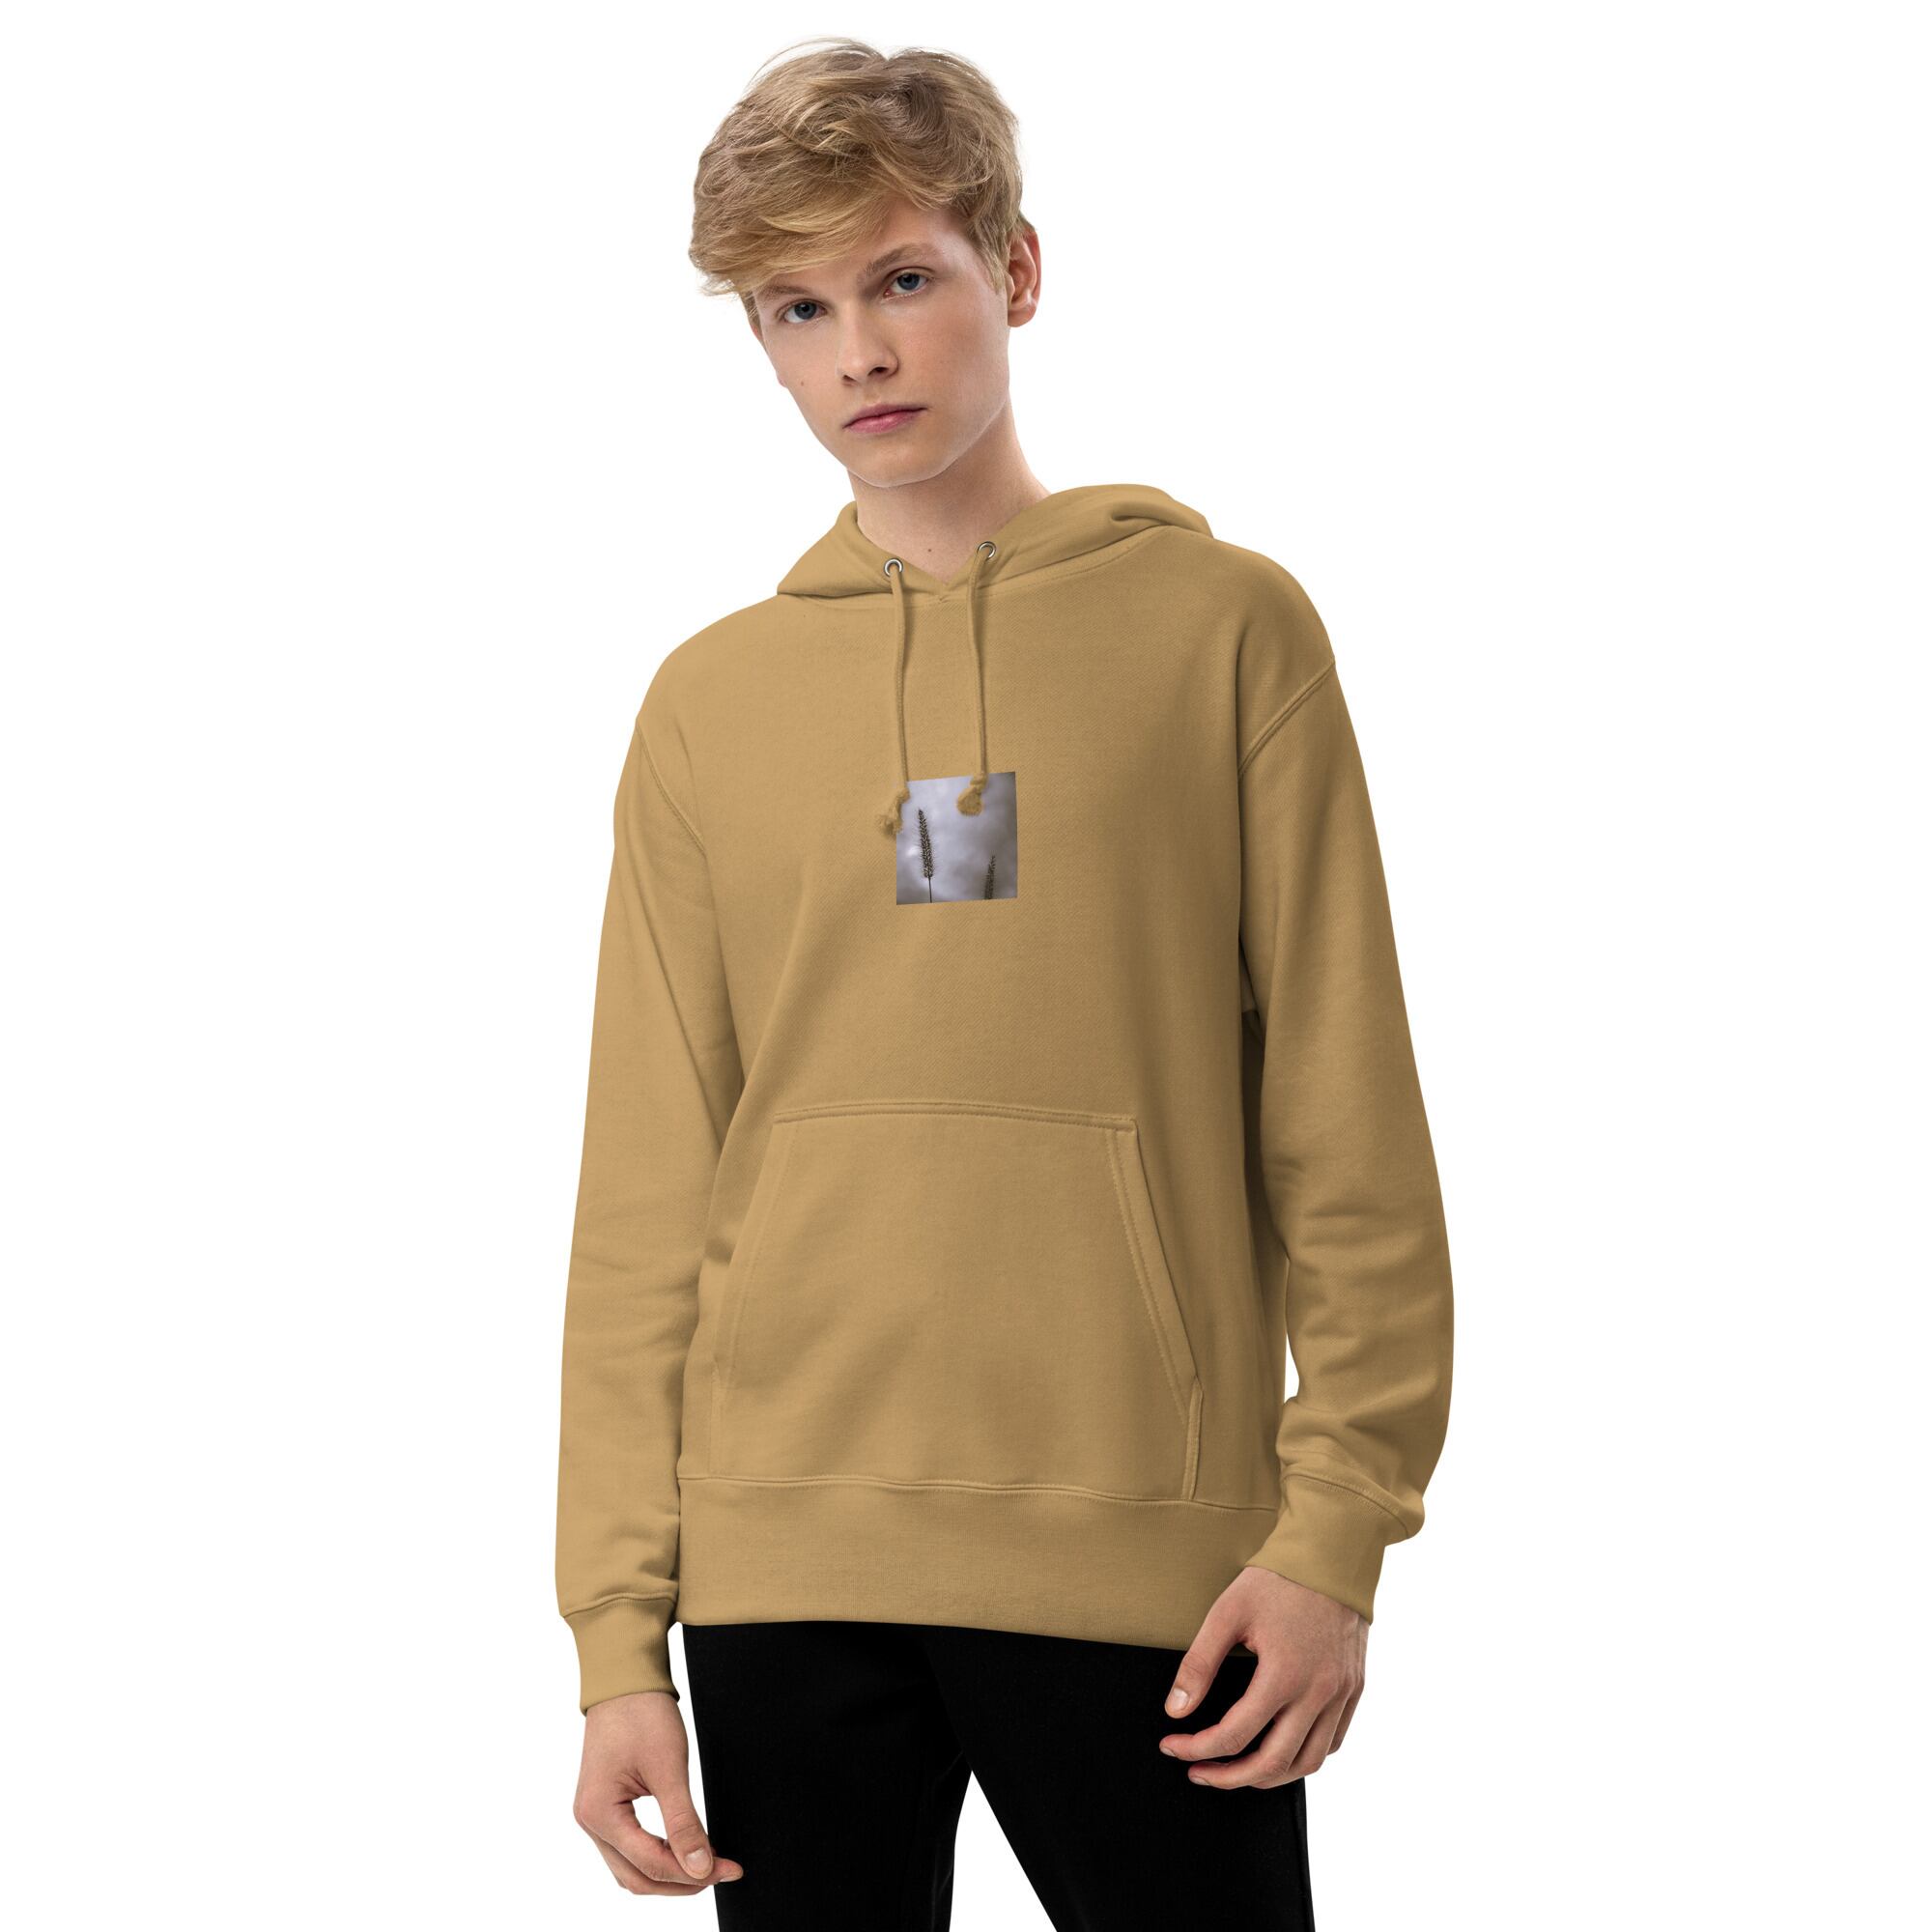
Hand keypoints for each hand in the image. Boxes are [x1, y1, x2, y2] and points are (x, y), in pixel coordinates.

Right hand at [573, 1690, 744, 1894]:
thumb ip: (684, 1821)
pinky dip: (655, 1857)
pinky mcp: (604, 1808)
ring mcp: (594, 1816)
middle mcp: (590, 1821)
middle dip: (681, 1882)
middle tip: (722, 1872)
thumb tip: (701, 1866)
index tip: (729, 1870)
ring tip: (706, 1866)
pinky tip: (681, 1851)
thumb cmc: (641, 1714)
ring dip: (668, 1874)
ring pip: (630, 1869)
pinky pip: (628, 1849)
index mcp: (599, 1813)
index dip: (693, 1873)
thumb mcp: (669, 1767)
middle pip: (637, 1877)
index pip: (650, 1864)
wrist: (624, 1681)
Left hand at [1157, 1567, 1366, 1788]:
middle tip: (1199, 1772)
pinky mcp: (1354, 1688)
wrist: (1331, 1553)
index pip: (1235, 1735)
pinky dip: (1305, 1756)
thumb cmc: (1277, 1579)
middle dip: (1229, 1778)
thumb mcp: (1227, 1613)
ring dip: (1270, 1776)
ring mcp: (1342, 1694)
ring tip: (1238, 1771)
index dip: (1197, 1749)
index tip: (1173, 1747)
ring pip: (1309, 1762)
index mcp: (1284, 1675)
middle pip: (1273, 1764)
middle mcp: (1318, 1692)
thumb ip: (1199, 1664)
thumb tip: (1176, 1711)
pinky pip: (1333, 1741)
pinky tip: (1281, 1749)